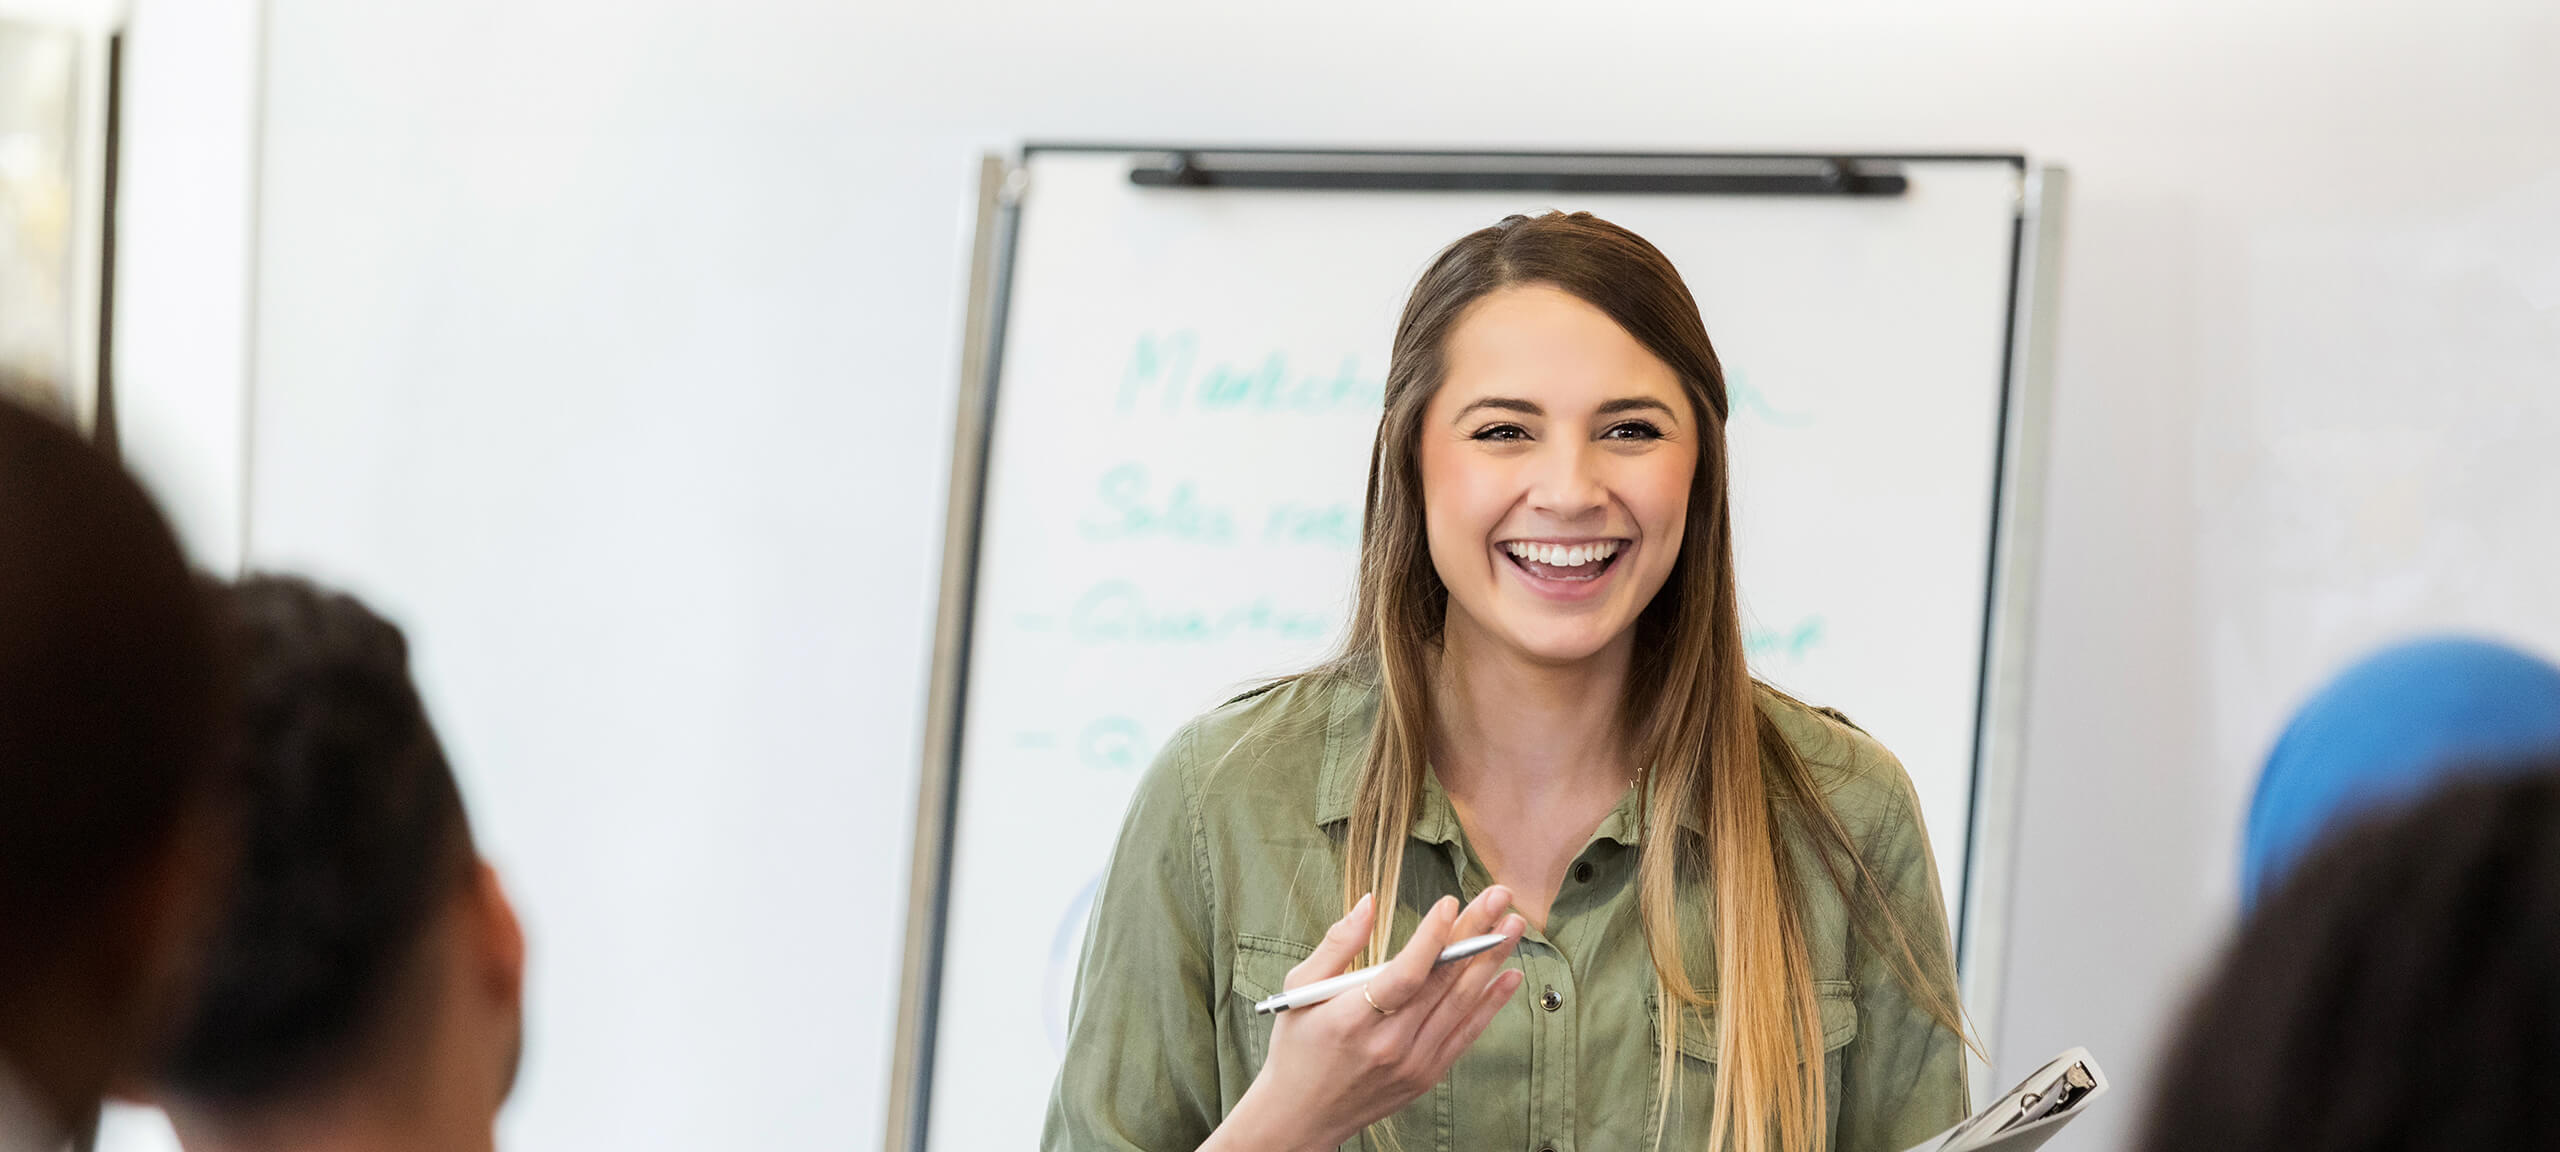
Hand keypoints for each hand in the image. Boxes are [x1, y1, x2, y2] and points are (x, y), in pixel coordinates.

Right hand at [1213, 887, 1526, 1151]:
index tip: (1451, 903)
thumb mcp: (1299, 990)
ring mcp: (1413, 1063)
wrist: (1301, 1115)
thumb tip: (1369, 903)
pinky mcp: (1427, 1075)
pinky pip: (1466, 1034)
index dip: (1431, 939)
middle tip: (1500, 897)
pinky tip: (1509, 974)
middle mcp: (1388, 1045)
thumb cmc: (1297, 1047)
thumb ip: (1336, 944)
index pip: (1403, 976)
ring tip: (1513, 925)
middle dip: (1475, 934)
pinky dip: (1491, 1004)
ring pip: (1461, 1004)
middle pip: (1441, 982)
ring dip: (1491, 961)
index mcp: (1352, 1020)